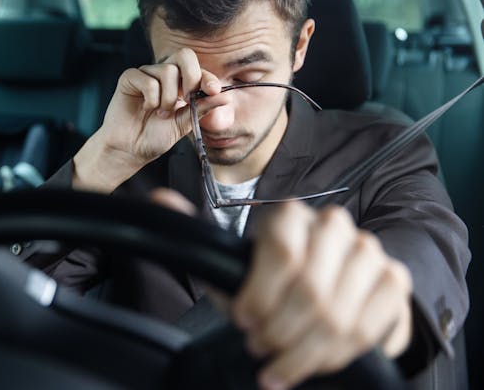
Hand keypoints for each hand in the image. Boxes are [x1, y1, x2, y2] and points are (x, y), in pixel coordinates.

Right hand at [73, 48, 222, 191]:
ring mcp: (146, 74)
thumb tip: (225, 97)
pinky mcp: (130, 78)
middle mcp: (164, 74)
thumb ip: (201, 109)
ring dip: (168, 98)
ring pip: (167, 71)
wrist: (131, 150)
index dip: (207, 78)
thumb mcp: (184, 124)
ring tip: (160, 113)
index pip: (198, 69)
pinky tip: (146, 108)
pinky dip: (152, 98)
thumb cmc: (154, 137)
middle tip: (185, 100)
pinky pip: (148, 80)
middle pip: (184, 55)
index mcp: (180, 83)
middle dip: (191, 77)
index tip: (213, 91)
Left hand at [214, 201, 412, 389]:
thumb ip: (216, 263)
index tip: (243, 321)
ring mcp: (367, 250)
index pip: (282, 251)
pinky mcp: (393, 280)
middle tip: (258, 348)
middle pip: (310, 288)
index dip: (261, 294)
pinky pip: (366, 330)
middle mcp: (332, 225)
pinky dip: (336, 357)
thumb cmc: (270, 282)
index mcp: (290, 215)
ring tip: (279, 366)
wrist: (320, 288)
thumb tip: (188, 226)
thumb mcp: (237, 272)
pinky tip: (314, 364)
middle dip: (279, 330)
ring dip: (304, 352)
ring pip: (338, 315)